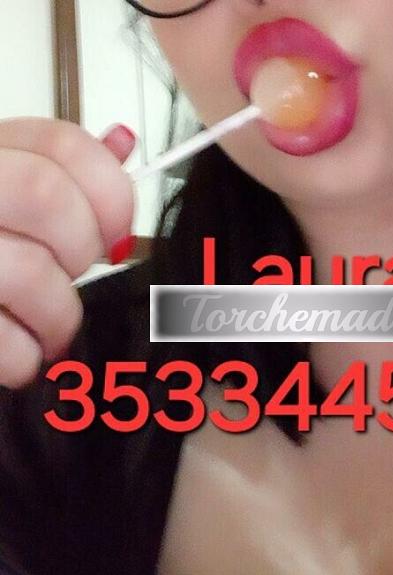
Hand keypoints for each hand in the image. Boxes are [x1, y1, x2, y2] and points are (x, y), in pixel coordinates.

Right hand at [0, 118, 135, 388]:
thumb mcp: (7, 190)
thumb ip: (63, 171)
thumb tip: (122, 141)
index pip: (63, 144)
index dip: (111, 193)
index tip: (117, 233)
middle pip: (46, 195)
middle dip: (81, 247)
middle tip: (74, 273)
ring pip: (30, 272)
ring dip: (59, 316)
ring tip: (50, 328)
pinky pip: (2, 341)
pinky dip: (25, 356)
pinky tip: (20, 351)